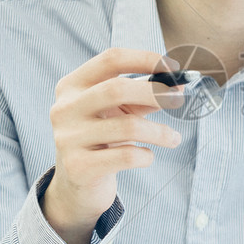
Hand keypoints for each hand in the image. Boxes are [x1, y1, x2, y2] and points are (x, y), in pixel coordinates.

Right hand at [42, 49, 182, 243]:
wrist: (78, 184)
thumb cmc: (103, 138)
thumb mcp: (119, 112)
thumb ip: (144, 96)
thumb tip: (178, 87)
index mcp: (72, 86)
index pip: (111, 59)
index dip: (145, 59)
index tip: (174, 68)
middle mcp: (64, 108)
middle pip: (116, 89)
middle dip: (154, 93)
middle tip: (178, 100)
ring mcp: (68, 138)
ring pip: (127, 126)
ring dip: (159, 132)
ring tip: (173, 138)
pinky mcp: (79, 167)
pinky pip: (126, 156)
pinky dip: (146, 156)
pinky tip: (148, 157)